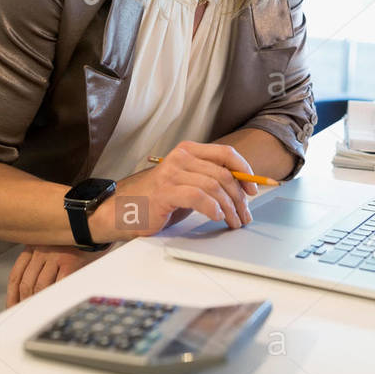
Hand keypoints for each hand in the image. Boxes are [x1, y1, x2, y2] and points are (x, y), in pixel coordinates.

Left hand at [6, 244, 106, 306]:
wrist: (95, 225)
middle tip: (26, 314)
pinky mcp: (70, 261)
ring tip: (40, 312)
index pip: (16, 274)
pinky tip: (55, 303)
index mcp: (33, 245)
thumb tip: (31, 290)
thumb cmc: (75, 238)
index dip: (12, 294)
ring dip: (39, 302)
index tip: (12, 305)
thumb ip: (40, 262)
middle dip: (24, 302)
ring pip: (40, 286)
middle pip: (25, 283)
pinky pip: (58, 284)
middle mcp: (41, 250)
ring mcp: (55, 255)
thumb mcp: (51, 244)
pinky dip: (55, 296)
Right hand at [99, 140, 258, 240]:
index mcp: (188, 151)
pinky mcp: (166, 192)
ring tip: (233, 222)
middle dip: (240, 198)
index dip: (245, 171)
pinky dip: (212, 208)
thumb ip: (208, 180)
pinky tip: (216, 217)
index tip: (253, 190)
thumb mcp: (186, 183)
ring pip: (214, 187)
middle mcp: (181, 157)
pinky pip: (198, 197)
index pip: (226, 154)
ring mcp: (172, 173)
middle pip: (224, 174)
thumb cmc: (156, 199)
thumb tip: (241, 190)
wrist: (121, 210)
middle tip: (245, 216)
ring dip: (229, 208)